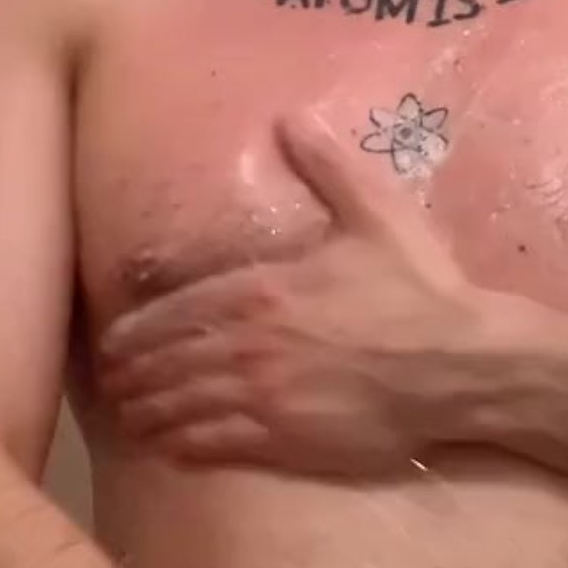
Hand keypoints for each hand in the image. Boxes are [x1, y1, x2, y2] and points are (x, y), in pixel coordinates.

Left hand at [98, 113, 486, 476]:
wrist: (459, 366)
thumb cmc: (417, 291)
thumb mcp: (377, 215)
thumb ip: (329, 169)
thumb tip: (291, 119)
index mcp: (262, 290)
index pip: (175, 312)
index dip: (135, 332)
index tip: (111, 345)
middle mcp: (249, 345)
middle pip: (168, 362)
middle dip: (131, 375)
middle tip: (108, 385)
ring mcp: (264, 397)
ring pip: (183, 405)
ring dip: (147, 411)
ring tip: (128, 418)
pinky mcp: (286, 440)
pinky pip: (216, 444)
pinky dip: (182, 445)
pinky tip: (166, 448)